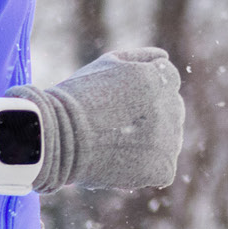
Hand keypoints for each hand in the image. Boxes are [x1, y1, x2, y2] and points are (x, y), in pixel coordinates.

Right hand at [6, 47, 184, 191]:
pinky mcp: (162, 168)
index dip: (144, 92)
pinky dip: (146, 171)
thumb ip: (139, 58)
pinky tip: (121, 164)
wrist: (56, 136)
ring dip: (150, 144)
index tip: (122, 102)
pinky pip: (163, 170)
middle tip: (116, 126)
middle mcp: (171, 106)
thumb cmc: (77, 97)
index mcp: (160, 78)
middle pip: (171, 110)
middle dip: (149, 117)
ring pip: (169, 141)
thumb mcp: (107, 64)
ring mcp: (168, 138)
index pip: (169, 81)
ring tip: (115, 146)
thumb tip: (163, 57)